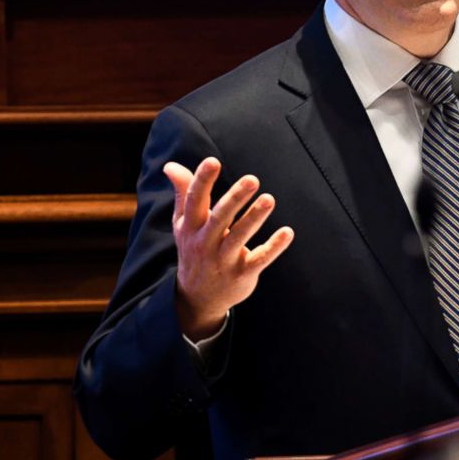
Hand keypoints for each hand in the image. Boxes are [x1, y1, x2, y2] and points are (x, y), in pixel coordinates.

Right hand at [164, 157, 293, 340]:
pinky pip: (260, 259)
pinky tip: (288, 232)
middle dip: (235, 198)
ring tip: (269, 199)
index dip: (202, 181)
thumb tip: (170, 165)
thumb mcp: (183, 224)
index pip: (195, 200)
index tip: (212, 161)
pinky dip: (274, 247)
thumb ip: (183, 193)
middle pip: (219, 218)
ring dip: (254, 218)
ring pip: (239, 237)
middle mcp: (205, 242)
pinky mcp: (242, 273)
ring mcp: (224, 259)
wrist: (197, 298)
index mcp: (190, 227)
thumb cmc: (194, 249)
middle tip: (252, 179)